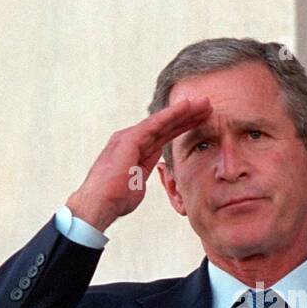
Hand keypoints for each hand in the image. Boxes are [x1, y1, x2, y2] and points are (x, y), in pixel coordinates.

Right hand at [65, 97, 212, 230]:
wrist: (100, 204)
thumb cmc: (116, 198)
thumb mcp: (137, 182)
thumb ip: (144, 170)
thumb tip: (151, 168)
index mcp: (136, 150)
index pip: (164, 135)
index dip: (182, 127)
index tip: (201, 121)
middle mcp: (132, 139)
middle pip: (165, 126)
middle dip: (187, 116)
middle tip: (206, 106)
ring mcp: (130, 137)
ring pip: (162, 121)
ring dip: (183, 112)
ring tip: (203, 103)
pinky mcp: (130, 139)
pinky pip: (155, 124)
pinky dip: (171, 115)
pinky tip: (186, 107)